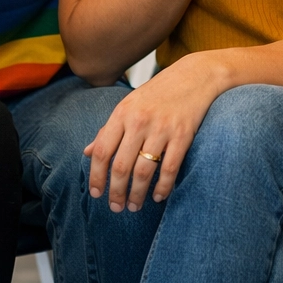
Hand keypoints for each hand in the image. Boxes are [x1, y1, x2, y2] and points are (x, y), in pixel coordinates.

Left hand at [84, 52, 226, 212]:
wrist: (195, 75)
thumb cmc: (159, 93)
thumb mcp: (129, 105)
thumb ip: (108, 129)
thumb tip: (87, 152)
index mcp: (122, 113)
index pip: (102, 151)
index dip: (97, 176)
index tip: (97, 194)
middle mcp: (139, 121)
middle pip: (121, 166)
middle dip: (116, 192)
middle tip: (116, 208)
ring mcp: (162, 128)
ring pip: (143, 171)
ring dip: (137, 194)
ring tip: (135, 206)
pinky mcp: (183, 134)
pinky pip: (169, 168)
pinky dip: (163, 187)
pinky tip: (158, 196)